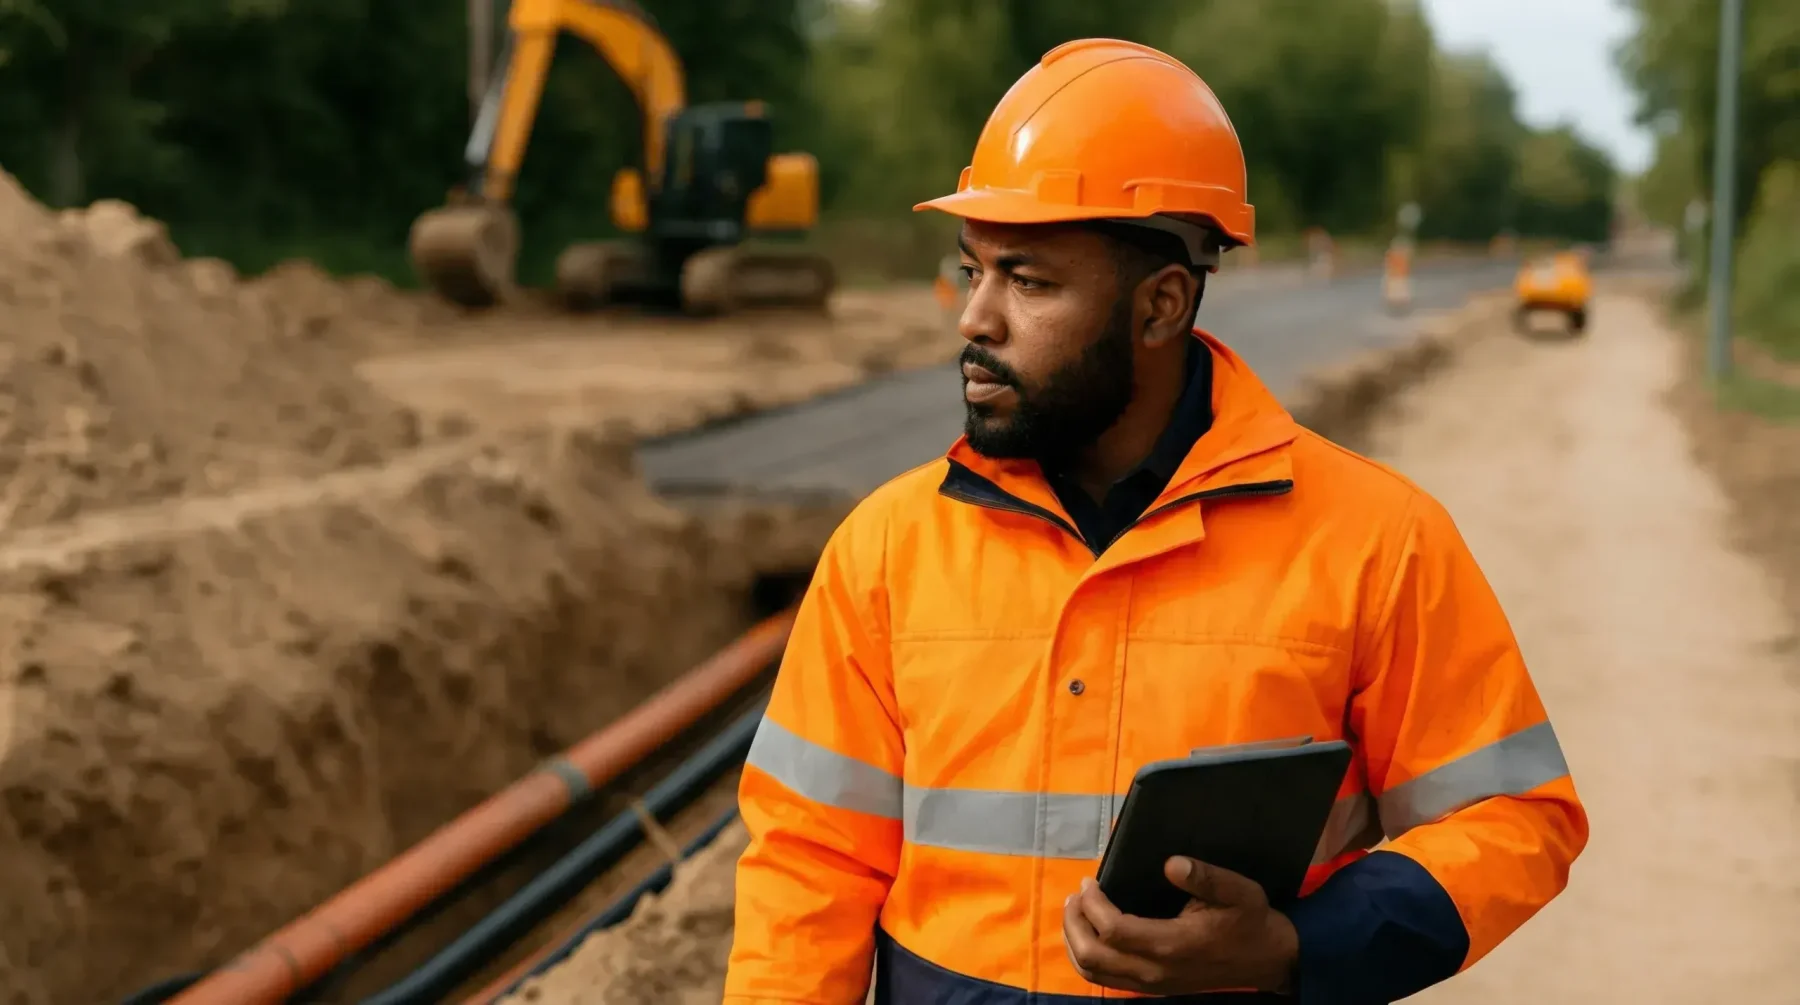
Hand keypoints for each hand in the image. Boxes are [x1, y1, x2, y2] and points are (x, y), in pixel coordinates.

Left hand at [1061, 857, 1298, 994]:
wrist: (1268, 960)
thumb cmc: (1251, 921)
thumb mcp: (1239, 891)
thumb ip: (1206, 877)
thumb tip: (1172, 864)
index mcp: (1172, 944)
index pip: (1113, 929)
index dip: (1093, 905)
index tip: (1090, 881)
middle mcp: (1156, 970)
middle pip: (1093, 955)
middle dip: (1075, 922)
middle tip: (1076, 894)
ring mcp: (1152, 984)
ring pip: (1093, 972)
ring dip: (1075, 941)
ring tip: (1077, 911)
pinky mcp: (1152, 988)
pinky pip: (1106, 979)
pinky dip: (1087, 958)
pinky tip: (1090, 933)